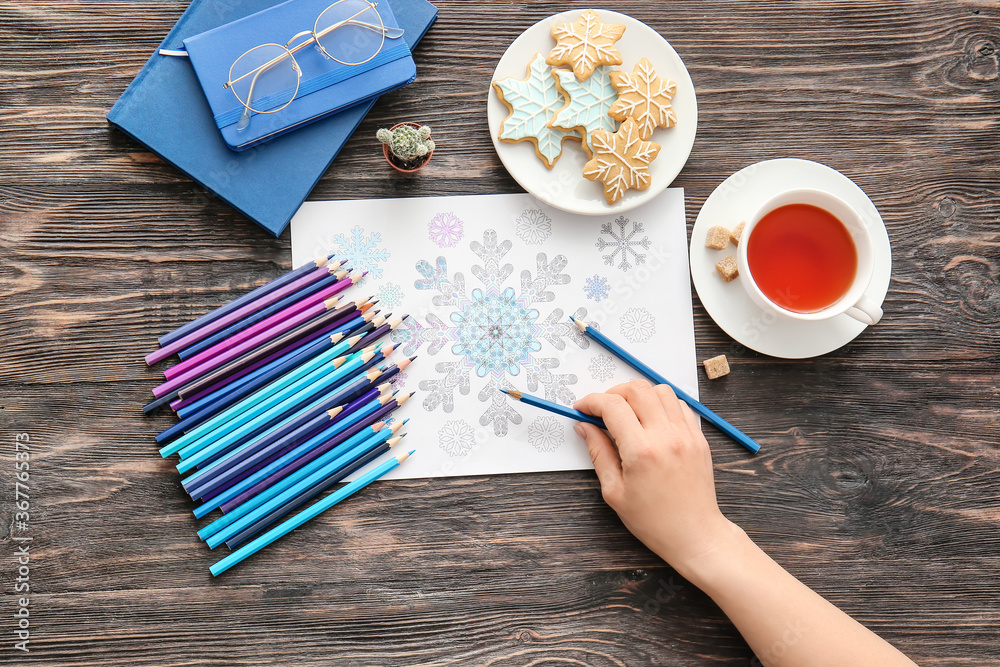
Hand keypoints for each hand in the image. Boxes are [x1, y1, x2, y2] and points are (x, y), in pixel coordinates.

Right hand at [574, 379, 739, 575]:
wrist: (695, 535)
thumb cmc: (654, 521)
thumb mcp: (614, 491)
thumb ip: (598, 452)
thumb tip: (585, 427)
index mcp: (641, 451)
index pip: (612, 406)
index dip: (591, 402)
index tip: (582, 409)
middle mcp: (666, 437)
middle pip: (637, 389)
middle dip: (613, 393)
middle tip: (603, 409)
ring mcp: (686, 435)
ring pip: (660, 390)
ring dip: (639, 395)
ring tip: (628, 413)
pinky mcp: (698, 438)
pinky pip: (679, 405)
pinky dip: (661, 404)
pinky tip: (651, 421)